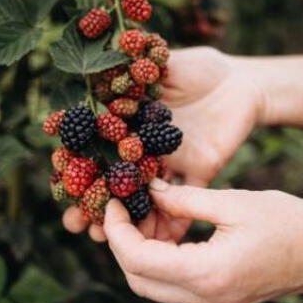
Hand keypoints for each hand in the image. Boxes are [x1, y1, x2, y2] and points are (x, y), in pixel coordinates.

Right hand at [63, 47, 267, 240]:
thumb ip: (136, 71)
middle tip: (75, 225)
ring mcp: (172, 164)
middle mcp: (147, 150)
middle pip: (116, 181)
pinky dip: (175, 220)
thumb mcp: (164, 62)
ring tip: (107, 239)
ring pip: (146, 198)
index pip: (98, 150)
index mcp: (133, 124)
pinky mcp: (200, 172)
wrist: (243, 81)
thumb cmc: (200, 68)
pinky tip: (160, 239)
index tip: (60, 187)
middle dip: (94, 204)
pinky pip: (188, 200)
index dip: (78, 169)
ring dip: (127, 219)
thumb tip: (100, 70)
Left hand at [102, 179, 302, 302]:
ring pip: (154, 287)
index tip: (112, 203)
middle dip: (121, 245)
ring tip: (144, 217)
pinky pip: (176, 287)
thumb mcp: (232, 202)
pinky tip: (166, 233)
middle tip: (122, 210)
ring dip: (139, 255)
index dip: (117, 231)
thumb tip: (149, 191)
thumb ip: (185, 199)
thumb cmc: (289, 220)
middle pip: (138, 280)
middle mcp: (207, 299)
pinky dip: (161, 263)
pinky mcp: (221, 302)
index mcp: (209, 273)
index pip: (138, 259)